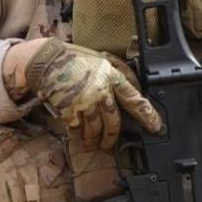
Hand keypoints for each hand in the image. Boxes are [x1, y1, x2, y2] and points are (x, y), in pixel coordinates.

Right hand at [26, 40, 162, 150]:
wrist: (46, 60)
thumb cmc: (73, 57)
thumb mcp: (101, 59)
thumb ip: (118, 72)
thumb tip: (134, 88)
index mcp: (111, 76)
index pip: (134, 99)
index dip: (147, 115)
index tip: (155, 126)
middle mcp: (100, 91)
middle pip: (113, 122)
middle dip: (112, 136)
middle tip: (109, 143)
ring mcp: (84, 102)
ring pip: (95, 129)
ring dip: (95, 139)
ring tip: (93, 142)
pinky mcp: (69, 110)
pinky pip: (77, 130)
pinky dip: (78, 135)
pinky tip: (79, 136)